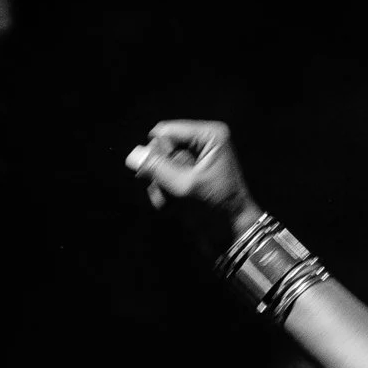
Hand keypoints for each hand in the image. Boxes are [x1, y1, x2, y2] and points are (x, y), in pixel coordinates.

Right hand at [125, 120, 261, 238]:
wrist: (234, 234)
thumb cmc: (218, 208)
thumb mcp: (185, 187)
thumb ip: (157, 169)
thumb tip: (132, 155)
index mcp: (209, 136)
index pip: (165, 132)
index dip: (157, 154)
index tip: (163, 176)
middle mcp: (203, 142)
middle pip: (161, 148)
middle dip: (158, 172)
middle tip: (166, 193)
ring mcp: (196, 159)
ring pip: (159, 164)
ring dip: (160, 186)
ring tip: (171, 203)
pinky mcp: (191, 175)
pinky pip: (165, 176)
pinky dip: (165, 192)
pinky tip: (173, 207)